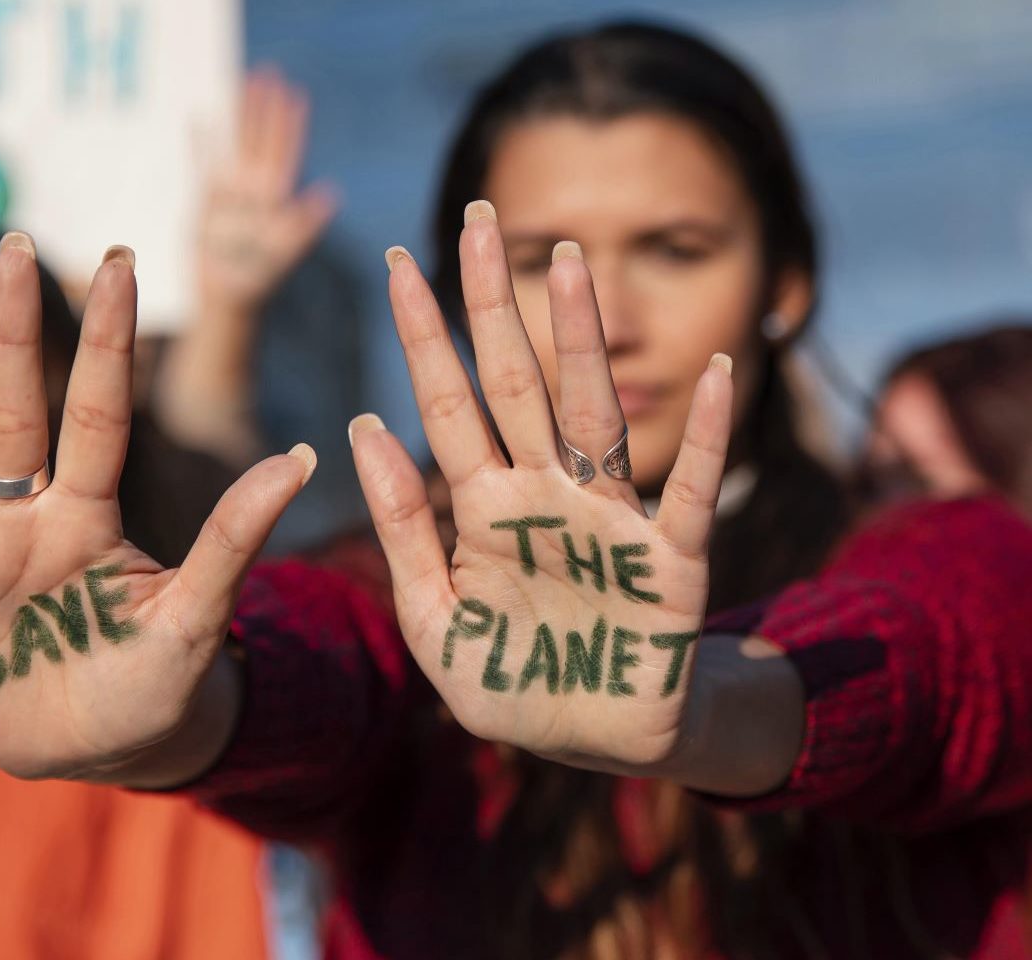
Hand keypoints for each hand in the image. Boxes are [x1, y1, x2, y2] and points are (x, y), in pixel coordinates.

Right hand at [0, 236, 314, 781]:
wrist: (102, 745)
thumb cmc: (157, 683)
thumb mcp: (196, 617)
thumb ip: (232, 539)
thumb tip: (299, 454)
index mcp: (89, 518)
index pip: (96, 416)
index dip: (107, 344)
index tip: (117, 260)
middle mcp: (21, 522)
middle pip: (11, 417)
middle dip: (12, 338)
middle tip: (15, 248)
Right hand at [197, 69, 336, 318]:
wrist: (226, 299)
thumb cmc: (259, 280)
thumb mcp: (284, 251)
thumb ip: (304, 223)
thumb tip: (330, 194)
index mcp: (275, 198)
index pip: (284, 152)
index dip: (290, 123)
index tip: (295, 93)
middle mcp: (254, 190)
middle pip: (259, 139)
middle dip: (264, 108)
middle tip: (268, 72)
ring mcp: (230, 193)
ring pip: (234, 144)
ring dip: (238, 115)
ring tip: (241, 83)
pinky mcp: (206, 202)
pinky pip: (203, 164)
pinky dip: (201, 143)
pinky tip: (200, 118)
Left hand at [349, 203, 732, 773]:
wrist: (589, 741)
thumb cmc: (507, 680)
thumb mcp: (432, 619)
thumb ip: (401, 531)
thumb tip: (358, 427)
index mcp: (483, 506)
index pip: (447, 402)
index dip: (424, 335)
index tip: (397, 261)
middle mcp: (543, 494)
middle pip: (514, 383)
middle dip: (494, 304)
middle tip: (478, 215)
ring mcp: (608, 520)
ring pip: (593, 414)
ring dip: (583, 341)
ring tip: (569, 266)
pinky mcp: (670, 562)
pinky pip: (692, 491)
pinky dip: (706, 437)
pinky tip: (717, 372)